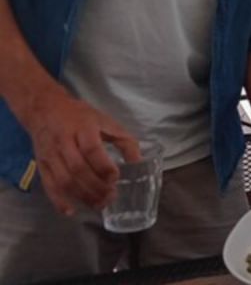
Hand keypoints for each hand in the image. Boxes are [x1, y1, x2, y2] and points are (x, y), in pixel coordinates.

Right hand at [23, 88, 140, 215]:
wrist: (45, 110)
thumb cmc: (80, 116)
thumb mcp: (106, 121)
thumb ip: (124, 140)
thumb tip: (138, 161)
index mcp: (82, 128)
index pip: (91, 149)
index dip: (103, 166)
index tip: (115, 177)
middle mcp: (64, 142)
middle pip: (77, 168)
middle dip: (95, 186)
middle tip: (111, 196)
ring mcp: (51, 155)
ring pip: (64, 180)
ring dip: (82, 196)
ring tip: (99, 204)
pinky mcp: (42, 165)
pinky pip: (49, 186)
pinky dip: (59, 201)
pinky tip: (71, 211)